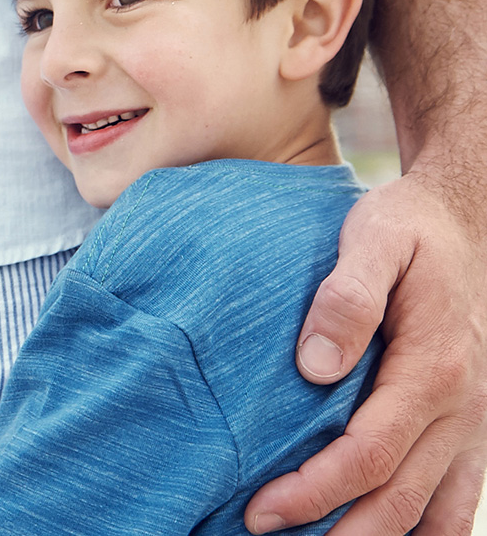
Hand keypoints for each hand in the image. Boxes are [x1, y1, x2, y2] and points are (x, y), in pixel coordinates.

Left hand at [244, 170, 486, 534]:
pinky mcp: (471, 429)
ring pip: (435, 513)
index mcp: (435, 370)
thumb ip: (346, 298)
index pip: (370, 454)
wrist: (463, 221)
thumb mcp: (373, 238)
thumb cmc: (407, 229)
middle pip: (401, 500)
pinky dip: (420, 531)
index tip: (261, 512)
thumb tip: (315, 365)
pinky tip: (373, 535)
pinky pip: (455, 500)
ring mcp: (474, 425)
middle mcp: (464, 409)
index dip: (315, 491)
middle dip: (335, 533)